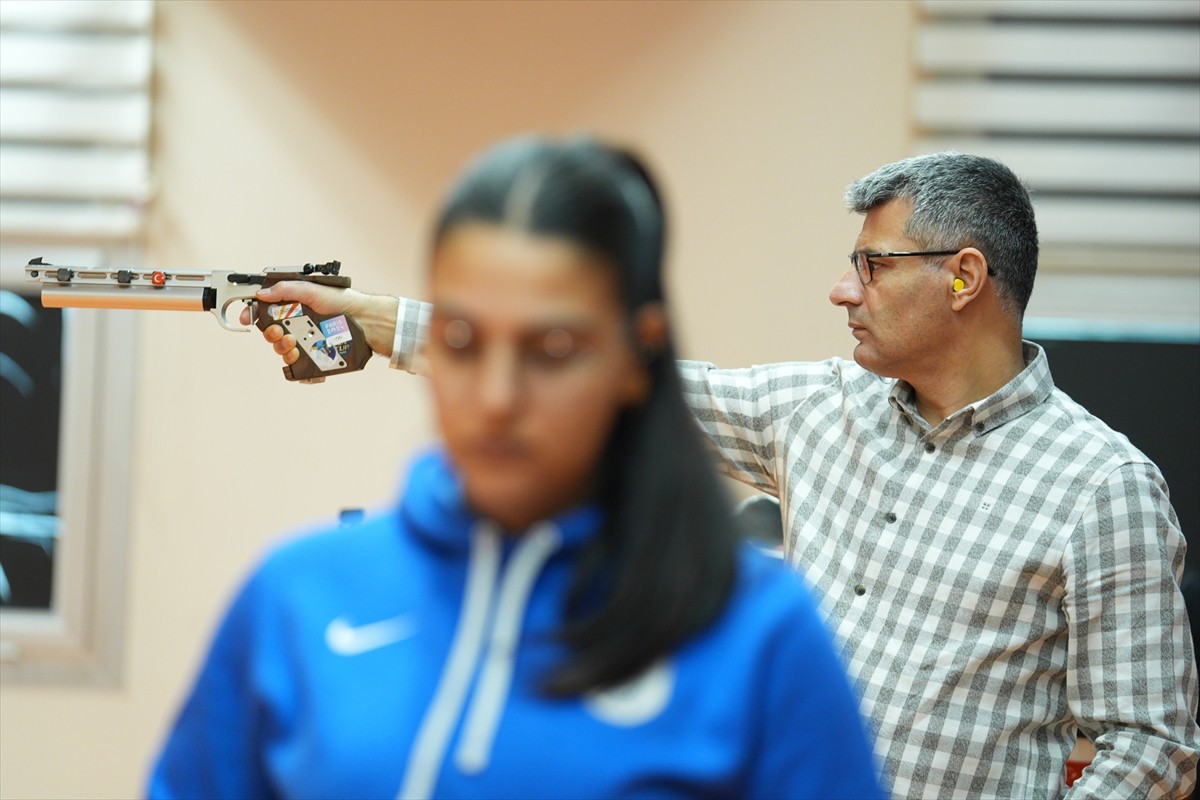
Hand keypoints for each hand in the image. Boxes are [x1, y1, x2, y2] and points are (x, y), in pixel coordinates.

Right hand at [241, 281, 398, 366]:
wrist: (365, 320)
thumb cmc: (342, 302)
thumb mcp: (312, 290)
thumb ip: (285, 290)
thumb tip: (262, 293)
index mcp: (293, 309)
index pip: (266, 313)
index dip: (254, 315)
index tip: (248, 318)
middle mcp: (298, 327)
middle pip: (271, 335)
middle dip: (270, 335)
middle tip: (280, 332)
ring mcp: (306, 344)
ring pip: (283, 352)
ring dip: (282, 348)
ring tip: (294, 343)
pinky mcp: (315, 359)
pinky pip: (298, 369)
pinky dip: (296, 366)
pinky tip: (300, 357)